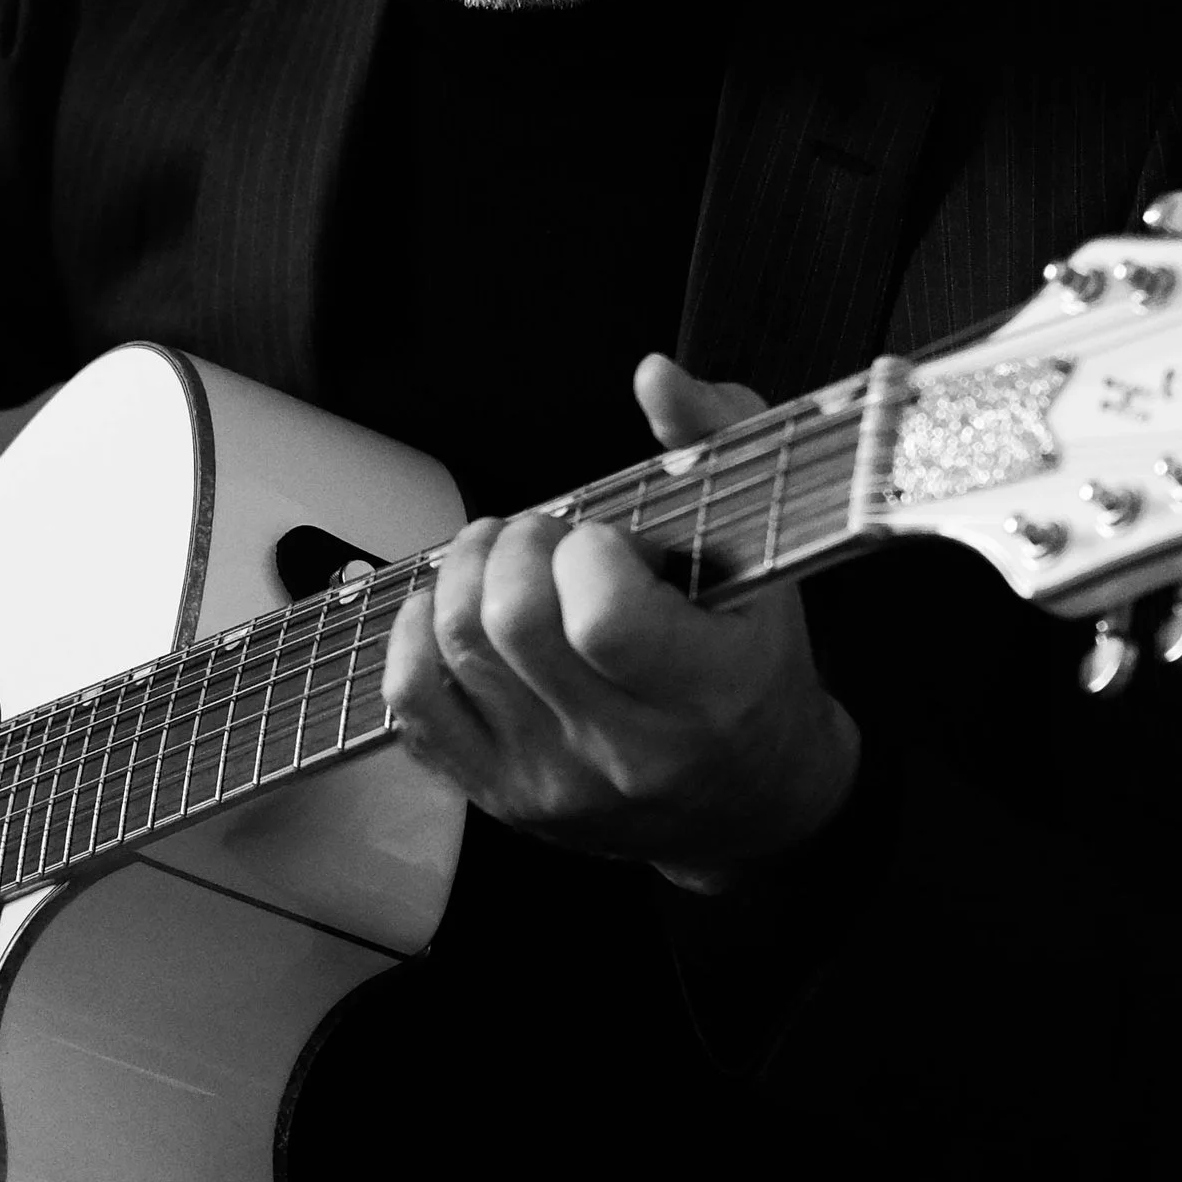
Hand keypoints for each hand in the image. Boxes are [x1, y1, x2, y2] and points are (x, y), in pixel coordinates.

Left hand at [381, 357, 860, 892]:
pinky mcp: (501, 795)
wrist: (754, 804)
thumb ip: (717, 444)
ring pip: (454, 652)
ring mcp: (555, 779)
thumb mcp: (767, 552)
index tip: (609, 539)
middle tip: (546, 536)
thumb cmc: (758, 667)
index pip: (604, 616)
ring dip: (463, 572)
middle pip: (511, 623)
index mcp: (709, 692)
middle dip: (516, 545)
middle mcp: (626, 750)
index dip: (589, 549)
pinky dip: (416, 636)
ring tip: (503, 557)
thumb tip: (655, 376)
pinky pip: (413, 707)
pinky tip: (453, 610)